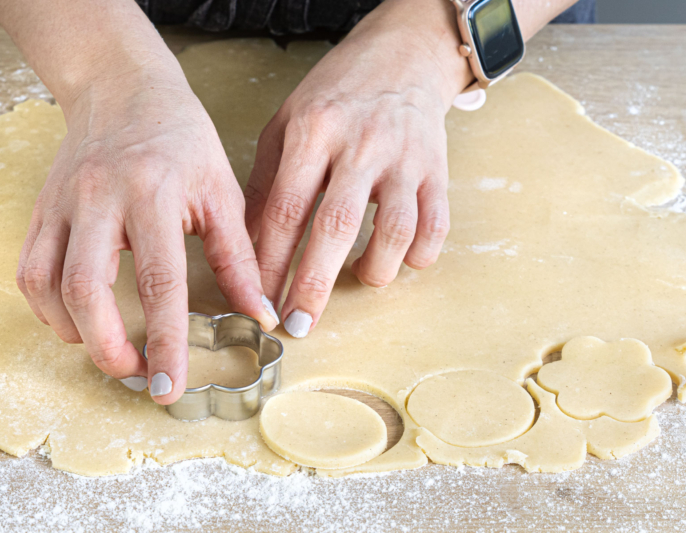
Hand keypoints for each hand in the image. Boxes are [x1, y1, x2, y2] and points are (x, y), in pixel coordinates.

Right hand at [16, 71, 278, 403]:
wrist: (122, 88)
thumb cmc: (181, 138)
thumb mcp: (222, 191)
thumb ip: (238, 257)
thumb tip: (258, 316)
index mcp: (154, 193)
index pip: (159, 282)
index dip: (165, 342)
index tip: (170, 387)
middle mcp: (99, 199)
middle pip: (86, 290)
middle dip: (107, 349)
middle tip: (136, 374)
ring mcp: (61, 204)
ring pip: (46, 285)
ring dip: (75, 332)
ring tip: (110, 348)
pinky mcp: (41, 209)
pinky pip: (28, 271)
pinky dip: (48, 308)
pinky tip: (78, 320)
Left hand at [244, 0, 471, 337]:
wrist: (401, 56)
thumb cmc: (336, 95)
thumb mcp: (286, 125)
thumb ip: (266, 183)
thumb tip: (247, 246)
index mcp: (312, 132)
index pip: (285, 210)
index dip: (270, 264)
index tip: (260, 301)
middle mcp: (358, 145)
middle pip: (335, 226)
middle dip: (314, 285)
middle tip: (300, 324)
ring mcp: (403, 157)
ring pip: (393, 230)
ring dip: (374, 270)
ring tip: (358, 278)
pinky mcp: (437, 168)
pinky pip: (435, 225)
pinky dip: (418, 254)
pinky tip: (400, 259)